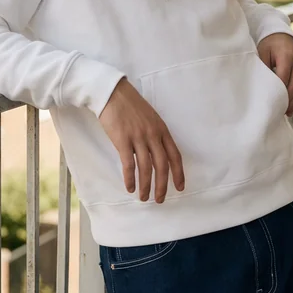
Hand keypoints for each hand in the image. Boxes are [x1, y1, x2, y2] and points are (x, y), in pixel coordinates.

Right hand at [99, 79, 184, 203]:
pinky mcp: (122, 140)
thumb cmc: (130, 105)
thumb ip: (155, 134)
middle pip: (162, 166)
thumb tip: (156, 153)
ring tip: (144, 197)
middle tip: (160, 199)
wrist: (112, 93)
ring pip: (146, 168)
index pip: (175, 155)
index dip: (179, 173)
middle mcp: (153, 135)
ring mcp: (138, 137)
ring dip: (145, 186)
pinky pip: (129, 164)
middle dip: (162, 185)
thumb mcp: (150, 117)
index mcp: (161, 129)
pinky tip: (130, 187)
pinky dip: (130, 179)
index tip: (180, 187)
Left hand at [257, 33, 292, 116]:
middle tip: (277, 112)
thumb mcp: (262, 52)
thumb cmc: (269, 45)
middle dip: (287, 100)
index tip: (270, 103)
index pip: (283, 78)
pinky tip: (291, 108)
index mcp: (286, 57)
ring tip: (285, 113)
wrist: (282, 36)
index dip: (278, 92)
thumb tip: (261, 86)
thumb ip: (263, 68)